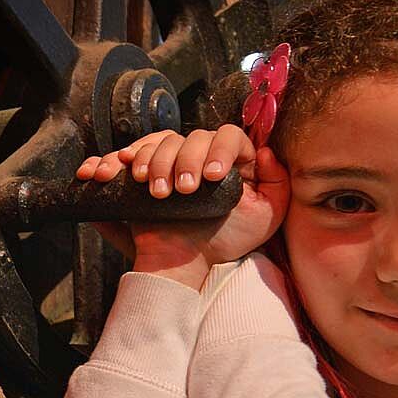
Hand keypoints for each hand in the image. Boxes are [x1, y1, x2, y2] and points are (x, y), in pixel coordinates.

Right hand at [75, 125, 287, 285]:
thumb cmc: (226, 242)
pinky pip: (134, 151)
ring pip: (164, 141)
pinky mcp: (147, 169)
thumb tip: (264, 151)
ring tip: (157, 191)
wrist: (186, 261)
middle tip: (184, 191)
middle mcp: (202, 154)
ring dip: (158, 162)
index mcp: (233, 161)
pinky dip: (126, 157)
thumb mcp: (265, 217)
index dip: (221, 150)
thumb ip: (277, 184)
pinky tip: (120, 168)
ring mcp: (173, 160)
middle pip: (194, 136)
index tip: (214, 177)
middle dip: (187, 161)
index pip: (230, 136)